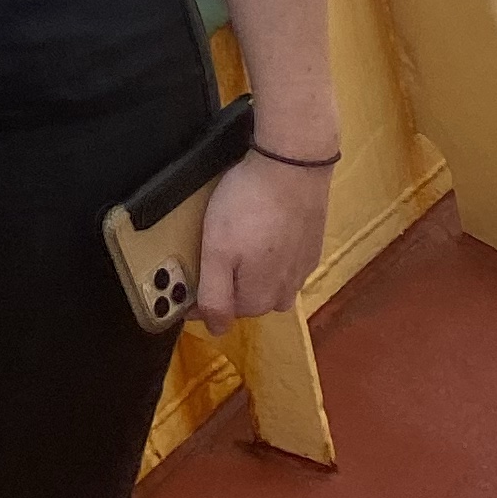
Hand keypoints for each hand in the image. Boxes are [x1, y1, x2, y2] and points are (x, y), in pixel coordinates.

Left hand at [186, 146, 332, 329]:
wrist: (292, 167)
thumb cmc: (247, 207)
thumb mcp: (217, 252)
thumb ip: (215, 295)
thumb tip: (215, 330)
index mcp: (260, 298)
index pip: (224, 314)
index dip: (200, 298)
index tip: (184, 278)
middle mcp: (285, 292)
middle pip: (249, 300)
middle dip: (228, 286)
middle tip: (210, 255)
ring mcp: (303, 269)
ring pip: (271, 284)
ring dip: (252, 273)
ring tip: (237, 245)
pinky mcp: (312, 246)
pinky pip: (287, 264)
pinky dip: (272, 257)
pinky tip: (263, 234)